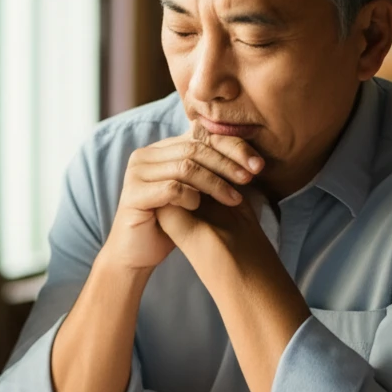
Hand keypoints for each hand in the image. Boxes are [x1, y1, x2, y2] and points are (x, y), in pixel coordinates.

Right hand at [102, 131, 263, 270]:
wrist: (137, 255)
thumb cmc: (170, 225)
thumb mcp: (194, 193)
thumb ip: (210, 172)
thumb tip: (251, 158)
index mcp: (161, 149)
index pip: (201, 136)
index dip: (232, 146)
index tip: (258, 165)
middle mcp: (146, 155)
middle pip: (195, 148)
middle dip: (227, 163)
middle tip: (249, 179)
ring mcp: (137, 173)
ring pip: (185, 167)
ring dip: (215, 183)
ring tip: (233, 200)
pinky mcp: (133, 194)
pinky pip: (171, 188)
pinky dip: (191, 197)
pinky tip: (199, 208)